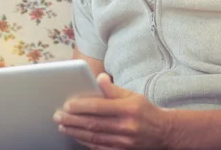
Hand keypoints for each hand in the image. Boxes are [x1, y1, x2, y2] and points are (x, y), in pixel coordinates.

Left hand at [53, 73, 170, 149]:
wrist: (163, 132)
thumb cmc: (145, 110)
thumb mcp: (133, 95)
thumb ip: (113, 89)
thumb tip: (98, 78)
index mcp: (128, 109)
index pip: (100, 107)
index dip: (82, 106)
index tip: (67, 104)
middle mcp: (126, 126)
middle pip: (93, 123)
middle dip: (72, 119)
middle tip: (58, 115)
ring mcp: (124, 141)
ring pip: (94, 136)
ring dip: (75, 131)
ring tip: (62, 125)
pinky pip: (99, 147)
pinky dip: (85, 142)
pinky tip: (75, 136)